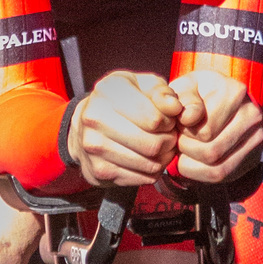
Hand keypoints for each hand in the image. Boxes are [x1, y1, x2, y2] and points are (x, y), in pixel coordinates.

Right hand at [68, 70, 183, 185]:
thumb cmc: (123, 100)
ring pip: (149, 164)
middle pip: (153, 144)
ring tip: (161, 146)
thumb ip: (163, 93)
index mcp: (108, 91)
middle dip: (169, 141)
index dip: (170, 122)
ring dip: (163, 157)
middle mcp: (95, 118)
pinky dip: (152, 171)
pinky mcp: (98, 170)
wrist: (86, 124)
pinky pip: (142, 178)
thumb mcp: (143, 85)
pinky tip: (149, 158)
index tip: (168, 120)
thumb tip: (176, 108)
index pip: (154, 119)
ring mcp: (93, 147)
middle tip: (169, 136)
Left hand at [168, 70, 262, 185]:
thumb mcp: (184, 88)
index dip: (184, 131)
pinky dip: (199, 172)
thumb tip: (188, 118)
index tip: (181, 121)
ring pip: (217, 169)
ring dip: (192, 162)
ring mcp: (257, 138)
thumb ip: (183, 99)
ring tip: (187, 146)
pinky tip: (194, 158)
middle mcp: (252, 114)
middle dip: (187, 148)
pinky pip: (222, 177)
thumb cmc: (196, 95)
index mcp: (235, 92)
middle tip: (181, 136)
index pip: (206, 130)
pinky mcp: (253, 157)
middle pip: (212, 152)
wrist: (217, 101)